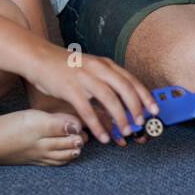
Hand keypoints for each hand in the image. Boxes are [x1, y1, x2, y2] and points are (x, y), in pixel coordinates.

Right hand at [28, 46, 157, 144]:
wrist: (39, 58)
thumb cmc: (66, 67)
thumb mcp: (91, 69)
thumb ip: (106, 82)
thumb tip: (122, 104)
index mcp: (105, 64)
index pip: (131, 80)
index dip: (145, 96)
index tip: (155, 110)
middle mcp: (98, 69)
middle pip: (125, 89)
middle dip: (136, 108)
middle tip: (142, 123)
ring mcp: (84, 78)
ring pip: (109, 99)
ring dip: (120, 117)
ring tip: (125, 132)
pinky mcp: (70, 89)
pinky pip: (87, 110)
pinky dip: (97, 125)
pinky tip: (103, 137)